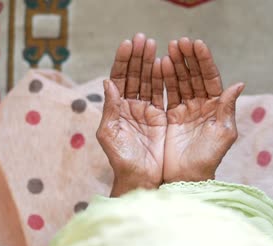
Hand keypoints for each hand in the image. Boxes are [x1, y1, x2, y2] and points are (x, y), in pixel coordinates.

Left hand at [97, 33, 166, 196]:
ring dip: (150, 63)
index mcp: (116, 109)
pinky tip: (165, 64)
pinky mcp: (160, 117)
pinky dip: (163, 79)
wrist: (140, 178)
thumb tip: (107, 82)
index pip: (119, 79)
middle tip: (143, 38)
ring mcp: (145, 111)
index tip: (128, 44)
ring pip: (148, 81)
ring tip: (154, 45)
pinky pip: (162, 93)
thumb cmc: (122, 159)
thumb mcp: (110, 134)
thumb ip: (110, 108)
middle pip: (134, 75)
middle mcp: (130, 106)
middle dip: (138, 57)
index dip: (122, 61)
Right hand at [162, 38, 243, 182]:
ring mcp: (186, 109)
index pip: (210, 78)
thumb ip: (227, 108)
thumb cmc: (209, 158)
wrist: (188, 176)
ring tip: (169, 48)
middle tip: (179, 42)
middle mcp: (202, 105)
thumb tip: (239, 84)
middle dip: (188, 58)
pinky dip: (164, 79)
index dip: (204, 61)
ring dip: (176, 64)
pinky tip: (160, 65)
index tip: (197, 44)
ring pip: (180, 81)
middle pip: (194, 76)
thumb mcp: (223, 134)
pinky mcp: (171, 116)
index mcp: (216, 107)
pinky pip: (168, 93)